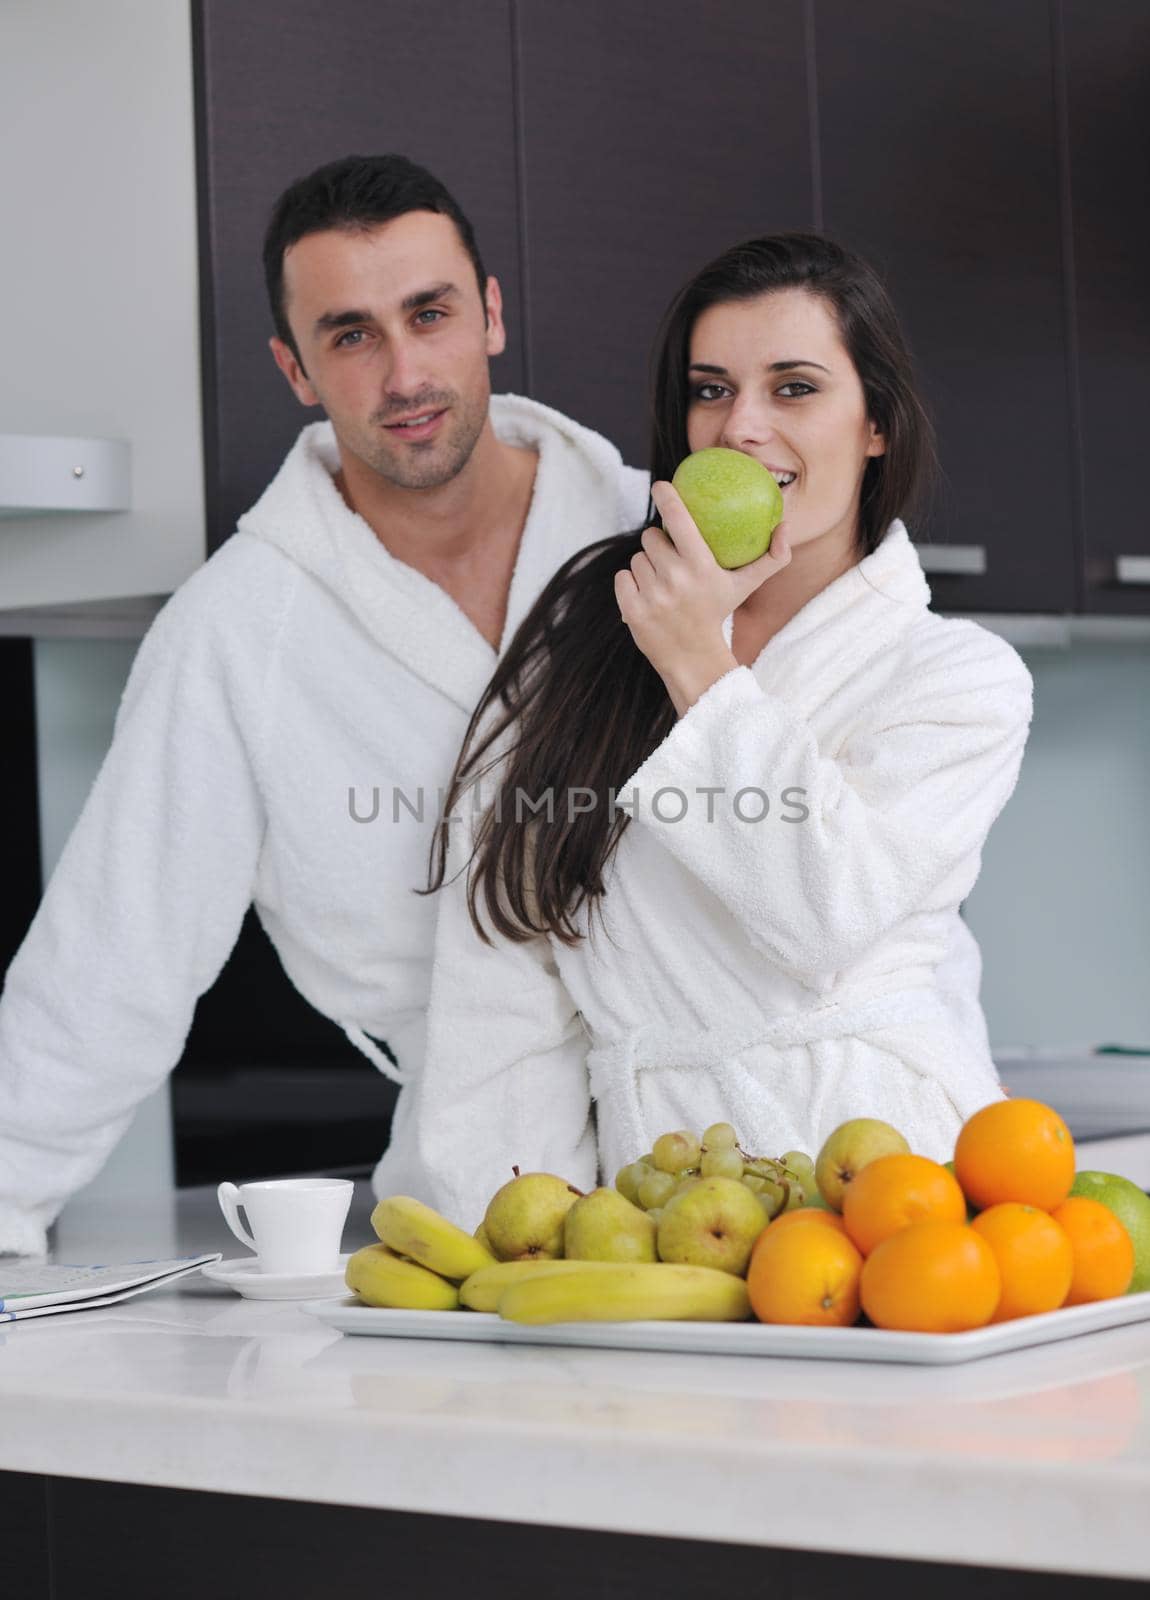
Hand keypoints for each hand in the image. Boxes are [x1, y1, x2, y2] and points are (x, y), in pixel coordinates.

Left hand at [613, 479, 791, 714]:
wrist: (692, 657)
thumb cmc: (718, 613)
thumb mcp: (746, 586)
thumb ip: (772, 557)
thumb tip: (786, 526)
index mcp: (701, 567)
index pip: (678, 520)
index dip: (667, 497)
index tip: (661, 485)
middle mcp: (675, 579)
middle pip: (650, 537)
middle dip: (657, 542)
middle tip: (670, 558)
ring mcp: (652, 595)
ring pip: (636, 558)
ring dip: (646, 565)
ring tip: (663, 582)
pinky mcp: (632, 609)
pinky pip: (622, 577)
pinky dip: (631, 583)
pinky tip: (647, 594)